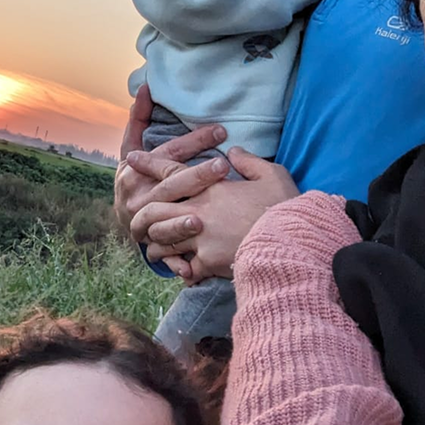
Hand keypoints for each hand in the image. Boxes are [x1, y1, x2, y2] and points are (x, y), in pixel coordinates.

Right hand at [115, 85, 231, 250]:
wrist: (122, 214)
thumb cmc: (136, 174)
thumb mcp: (133, 146)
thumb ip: (139, 119)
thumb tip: (146, 87)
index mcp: (134, 171)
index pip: (168, 153)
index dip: (193, 141)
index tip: (222, 131)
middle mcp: (137, 196)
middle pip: (170, 185)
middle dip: (197, 176)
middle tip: (223, 167)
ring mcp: (141, 222)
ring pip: (163, 220)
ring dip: (181, 221)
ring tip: (205, 217)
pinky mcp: (149, 244)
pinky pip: (163, 254)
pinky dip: (175, 260)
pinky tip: (190, 266)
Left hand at [135, 149, 298, 281]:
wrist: (292, 242)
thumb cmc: (285, 207)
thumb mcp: (272, 175)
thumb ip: (249, 162)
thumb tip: (233, 151)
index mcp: (211, 187)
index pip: (171, 171)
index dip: (148, 164)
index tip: (131, 160)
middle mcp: (198, 211)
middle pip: (153, 211)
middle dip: (141, 216)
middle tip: (134, 220)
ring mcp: (200, 238)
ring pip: (162, 241)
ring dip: (156, 245)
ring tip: (152, 249)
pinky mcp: (208, 262)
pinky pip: (184, 268)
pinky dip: (182, 270)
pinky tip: (182, 273)